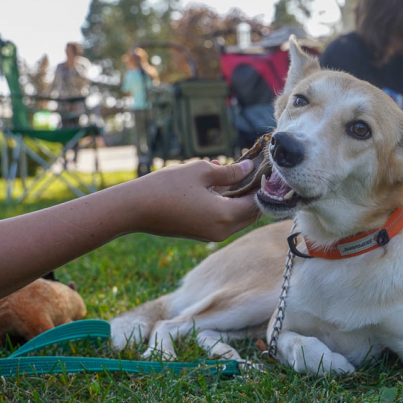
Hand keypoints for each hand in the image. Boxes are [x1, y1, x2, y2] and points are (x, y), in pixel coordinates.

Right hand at [124, 159, 260, 240]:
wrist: (134, 209)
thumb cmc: (166, 187)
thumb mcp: (200, 172)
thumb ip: (229, 172)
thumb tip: (248, 168)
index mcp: (226, 217)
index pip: (257, 202)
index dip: (265, 185)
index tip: (268, 167)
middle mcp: (223, 231)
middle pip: (251, 213)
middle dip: (256, 192)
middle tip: (259, 169)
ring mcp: (212, 234)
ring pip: (238, 217)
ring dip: (242, 197)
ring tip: (242, 173)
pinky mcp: (201, 233)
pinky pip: (224, 219)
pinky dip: (228, 203)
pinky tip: (224, 184)